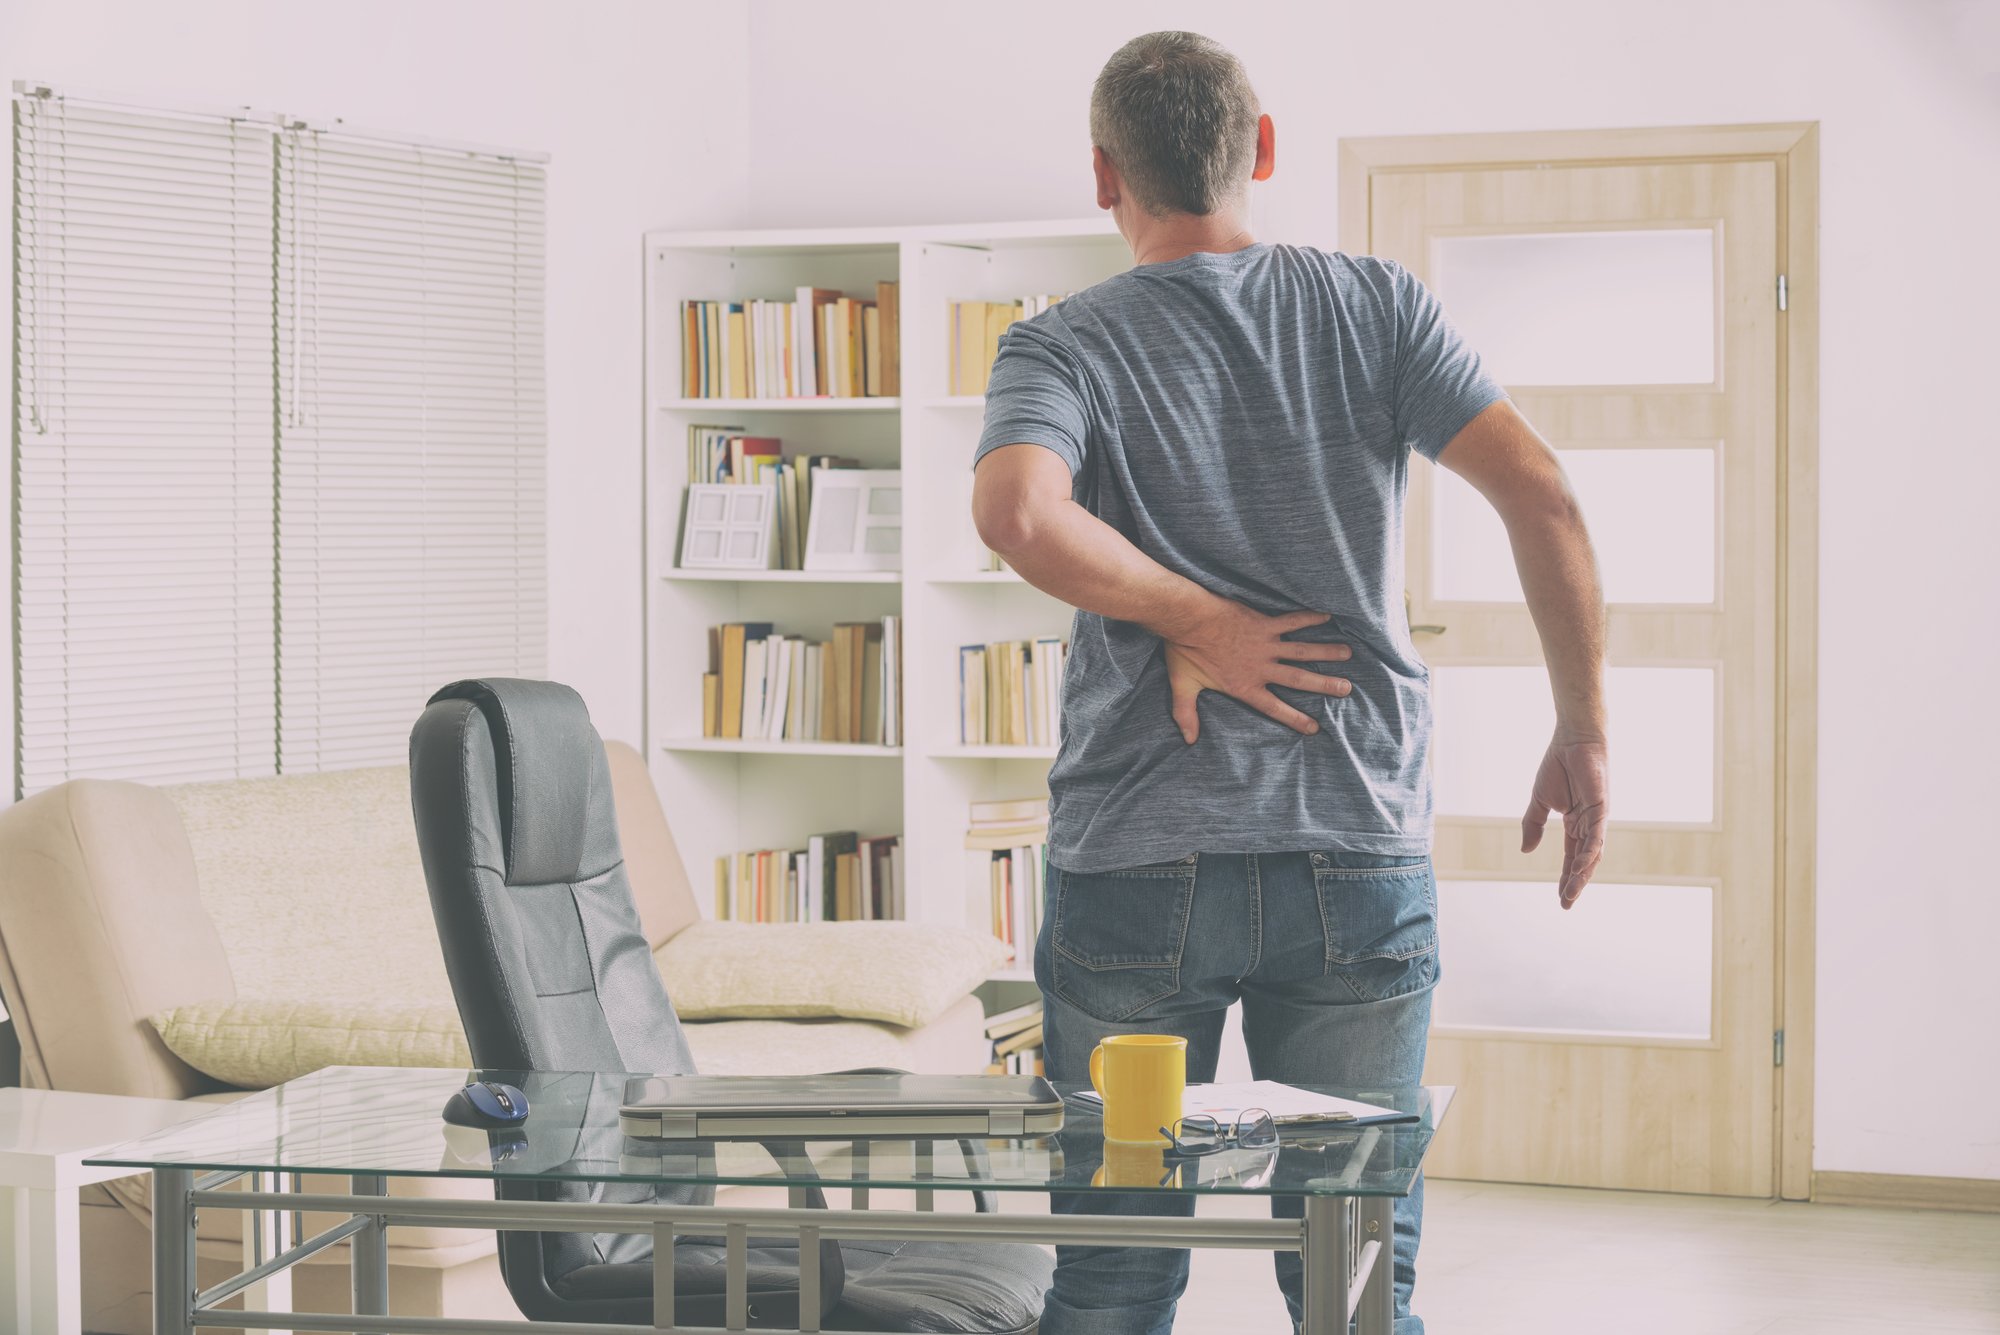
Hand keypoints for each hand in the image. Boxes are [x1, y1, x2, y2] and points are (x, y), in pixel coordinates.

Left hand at [1162, 600, 1351, 743]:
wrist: (1188, 619)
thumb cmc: (1184, 651)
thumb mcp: (1183, 687)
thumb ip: (1186, 714)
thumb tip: (1188, 740)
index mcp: (1244, 686)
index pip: (1274, 708)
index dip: (1295, 719)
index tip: (1315, 727)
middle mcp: (1261, 667)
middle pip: (1299, 679)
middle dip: (1324, 685)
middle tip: (1346, 689)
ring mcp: (1265, 644)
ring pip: (1302, 650)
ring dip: (1326, 652)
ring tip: (1348, 653)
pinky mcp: (1264, 624)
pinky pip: (1291, 621)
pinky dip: (1309, 618)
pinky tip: (1326, 616)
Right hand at [1522, 734, 1607, 908]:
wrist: (1571, 741)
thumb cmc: (1558, 766)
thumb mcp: (1539, 801)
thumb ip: (1533, 825)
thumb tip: (1526, 850)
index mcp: (1575, 824)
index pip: (1571, 857)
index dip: (1565, 877)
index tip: (1560, 899)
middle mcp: (1589, 825)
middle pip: (1583, 861)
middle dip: (1575, 883)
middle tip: (1566, 904)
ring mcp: (1596, 819)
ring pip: (1591, 854)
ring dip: (1581, 874)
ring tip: (1570, 893)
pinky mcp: (1601, 809)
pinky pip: (1596, 836)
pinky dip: (1589, 853)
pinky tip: (1579, 867)